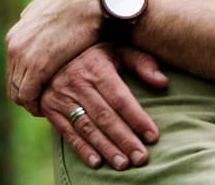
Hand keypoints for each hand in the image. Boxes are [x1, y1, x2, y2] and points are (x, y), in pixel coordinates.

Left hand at [7, 0, 108, 110]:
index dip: (27, 83)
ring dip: (33, 103)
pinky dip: (37, 106)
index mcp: (16, 34)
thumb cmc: (76, 0)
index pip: (13, 70)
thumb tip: (27, 17)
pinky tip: (52, 108)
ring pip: (18, 93)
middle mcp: (14, 45)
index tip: (42, 90)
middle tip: (47, 104)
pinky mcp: (37, 66)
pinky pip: (28, 96)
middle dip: (29, 96)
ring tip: (51, 108)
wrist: (90, 0)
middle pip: (13, 83)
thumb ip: (35, 12)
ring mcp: (23, 56)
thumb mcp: (49, 0)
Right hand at [40, 44, 166, 170]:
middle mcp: (78, 81)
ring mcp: (62, 96)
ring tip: (124, 164)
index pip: (120, 97)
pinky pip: (68, 132)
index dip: (137, 118)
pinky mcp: (51, 109)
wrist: (53, 55)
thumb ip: (141, 62)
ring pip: (87, 127)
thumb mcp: (117, 49)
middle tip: (141, 158)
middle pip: (105, 116)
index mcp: (97, 66)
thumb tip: (163, 82)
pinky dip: (82, 149)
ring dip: (106, 148)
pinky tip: (97, 162)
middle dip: (124, 139)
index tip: (153, 137)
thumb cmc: (95, 54)